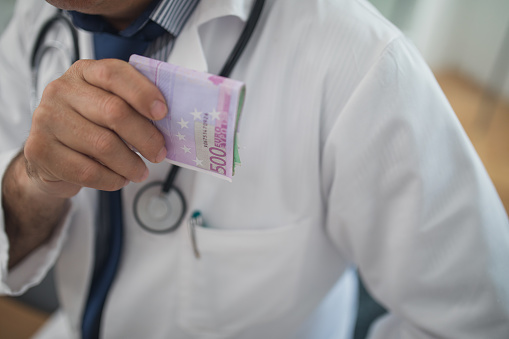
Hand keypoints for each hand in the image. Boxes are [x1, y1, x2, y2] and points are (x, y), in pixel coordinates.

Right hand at [24, 59, 167, 197]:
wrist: (52, 154)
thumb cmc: (90, 126)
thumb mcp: (110, 106)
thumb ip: (134, 106)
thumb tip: (170, 122)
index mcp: (84, 73)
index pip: (114, 74)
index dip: (142, 93)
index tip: (163, 113)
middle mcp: (61, 91)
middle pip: (114, 112)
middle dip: (145, 137)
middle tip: (159, 153)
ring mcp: (46, 119)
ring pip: (103, 145)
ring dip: (130, 164)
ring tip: (140, 171)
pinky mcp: (40, 149)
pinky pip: (87, 171)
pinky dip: (112, 179)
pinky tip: (120, 178)